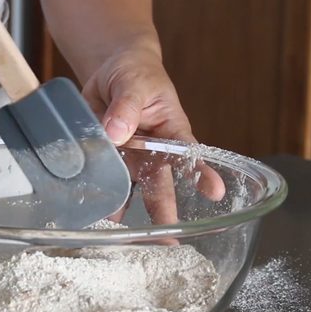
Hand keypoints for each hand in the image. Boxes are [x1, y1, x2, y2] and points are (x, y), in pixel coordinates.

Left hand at [81, 39, 225, 227]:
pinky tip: (95, 211)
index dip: (201, 173)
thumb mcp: (134, 83)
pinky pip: (104, 177)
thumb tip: (117, 131)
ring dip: (127, 210)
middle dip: (165, 211)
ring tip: (124, 236)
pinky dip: (99, 193)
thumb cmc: (135, 73)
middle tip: (169, 241)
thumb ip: (126, 107)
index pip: (189, 153)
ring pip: (130, 187)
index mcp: (170, 130)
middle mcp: (152, 150)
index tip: (216, 193)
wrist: (111, 70)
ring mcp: (129, 156)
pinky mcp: (107, 156)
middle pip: (160, 183)